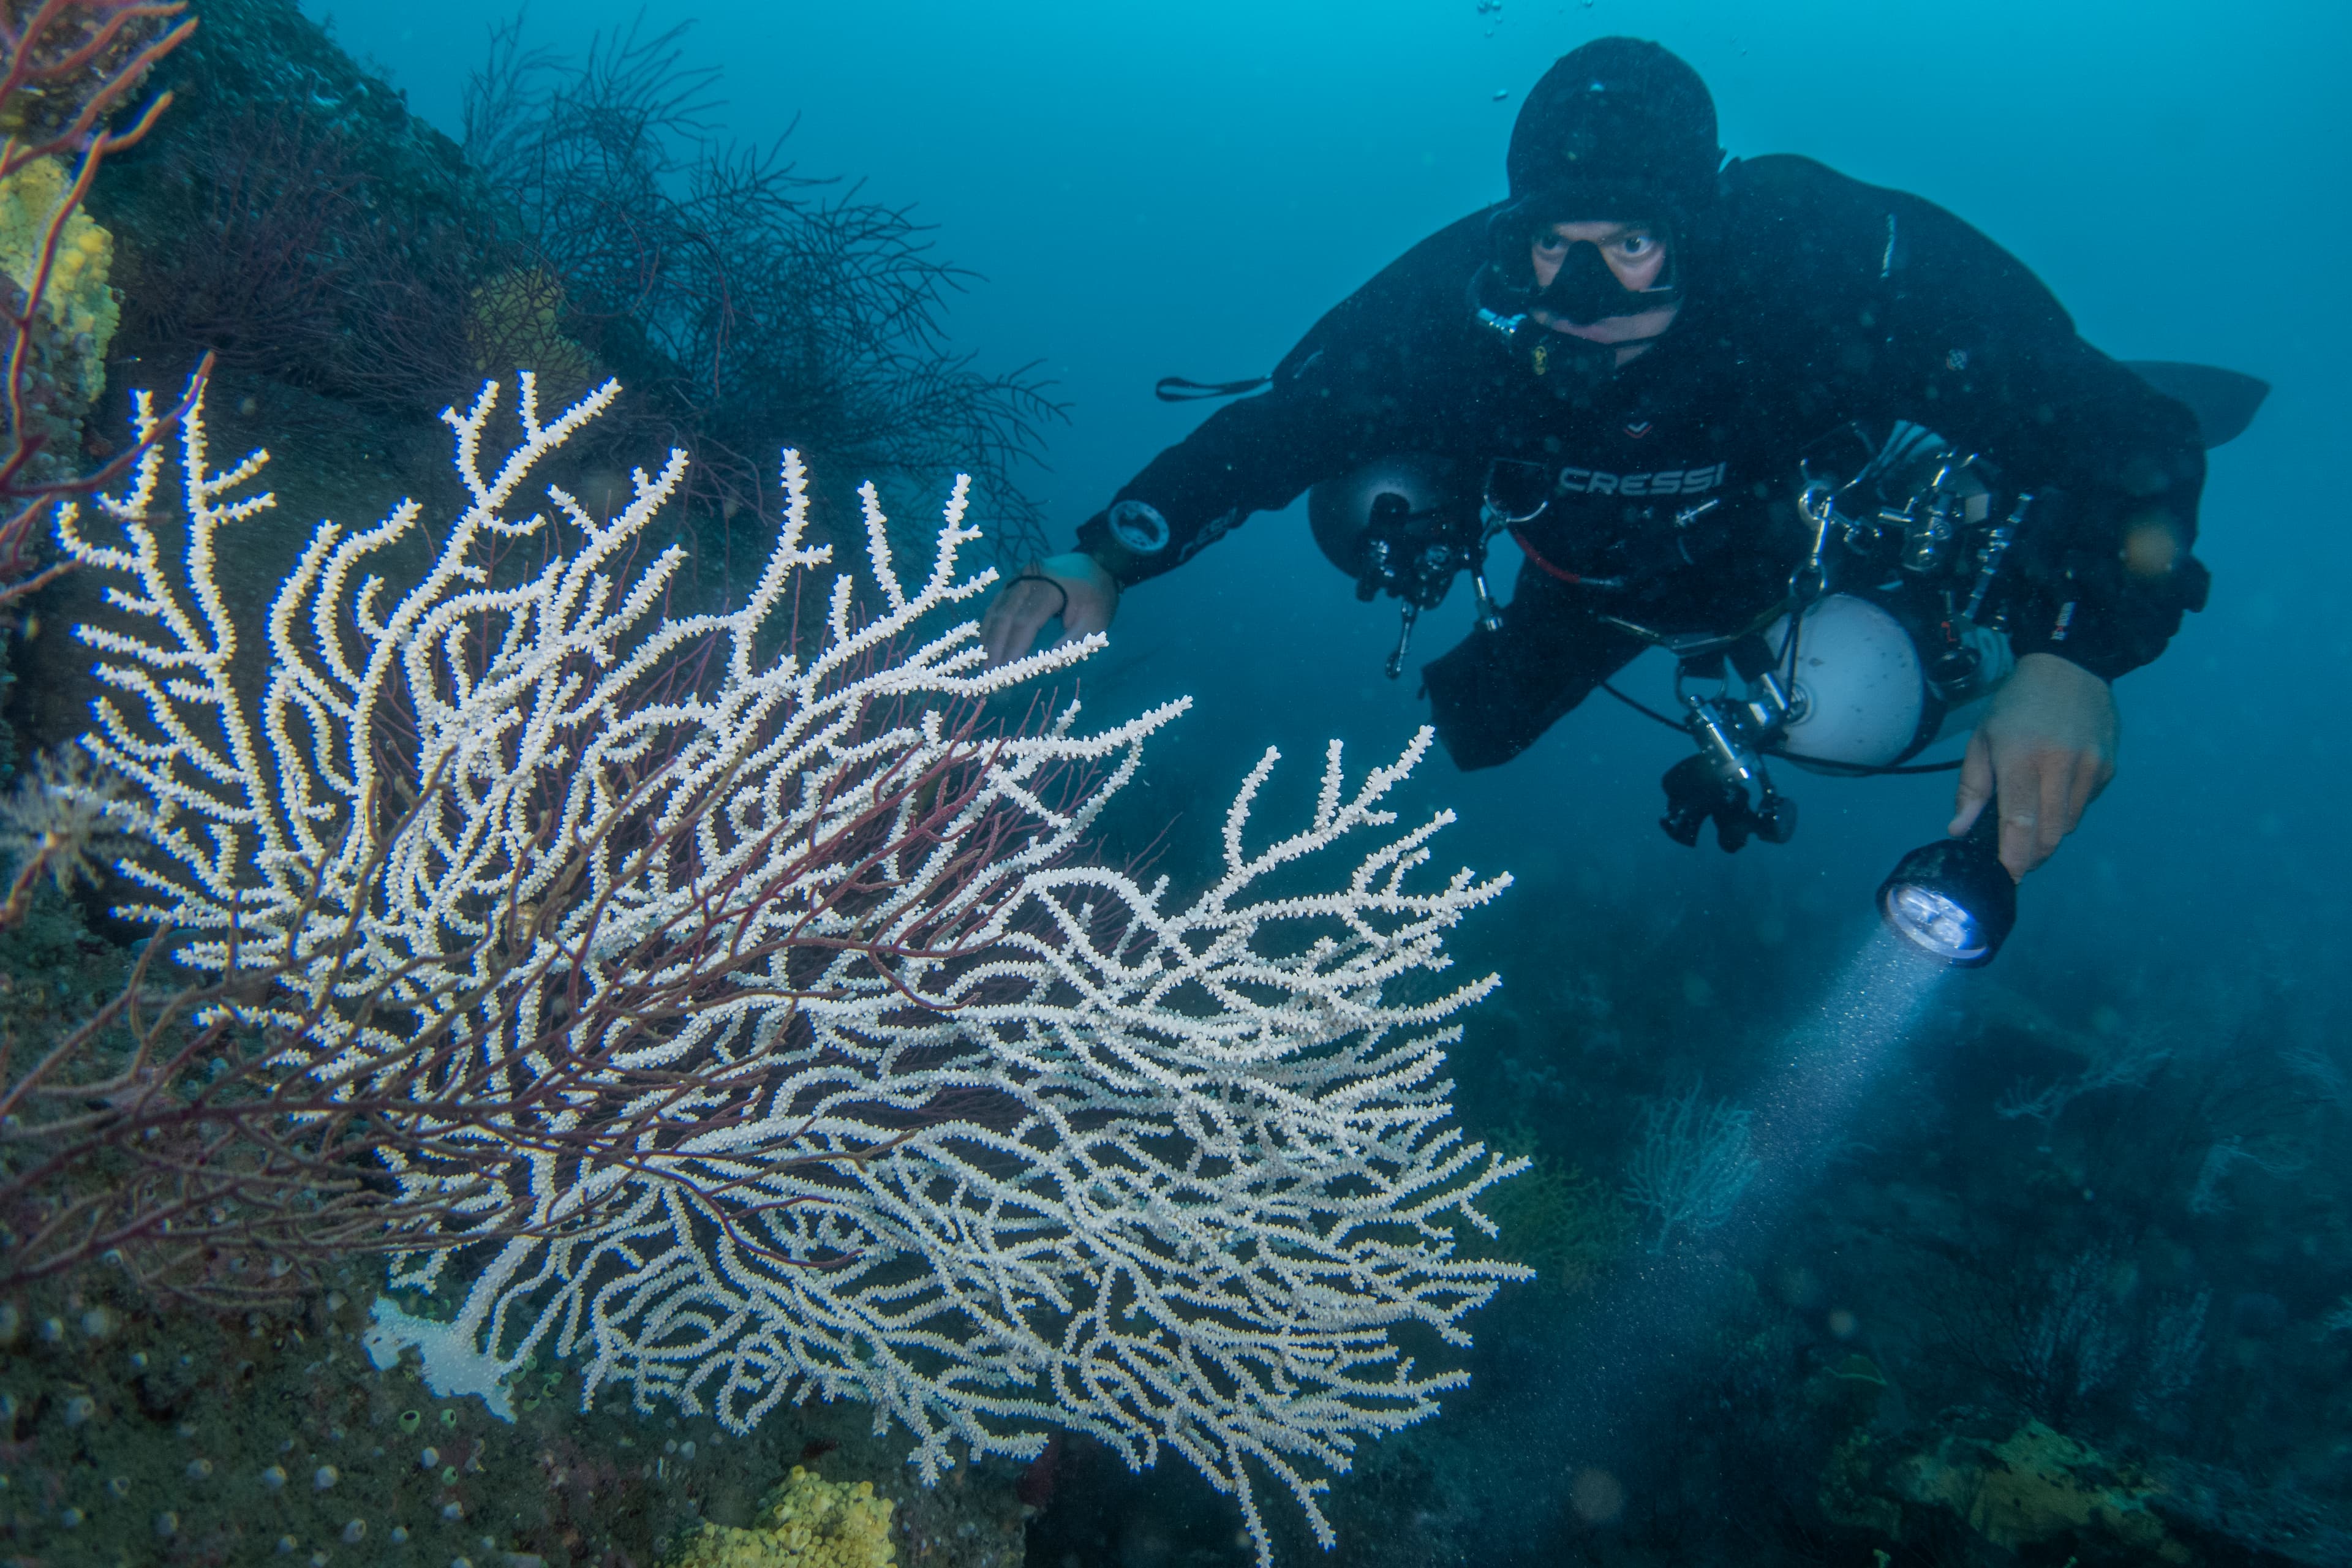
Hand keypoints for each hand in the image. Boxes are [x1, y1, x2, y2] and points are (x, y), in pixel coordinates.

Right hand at [980, 552, 1118, 666]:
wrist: (1096, 563)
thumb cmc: (1097, 596)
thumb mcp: (1095, 622)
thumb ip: (1072, 643)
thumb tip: (1048, 667)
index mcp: (1050, 587)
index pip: (1025, 621)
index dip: (1013, 647)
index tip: (1006, 671)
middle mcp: (1029, 578)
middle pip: (1005, 616)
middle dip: (995, 647)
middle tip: (988, 674)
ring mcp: (1019, 577)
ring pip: (996, 610)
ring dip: (988, 638)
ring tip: (984, 664)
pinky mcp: (1014, 581)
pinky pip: (997, 604)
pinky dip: (989, 625)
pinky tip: (986, 644)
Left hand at [1949, 652, 2119, 879]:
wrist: (2070, 668)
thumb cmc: (2016, 706)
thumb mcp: (1982, 739)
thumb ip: (1971, 788)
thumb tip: (1959, 830)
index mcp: (2020, 758)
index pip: (2020, 823)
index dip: (2014, 858)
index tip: (2007, 877)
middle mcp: (2060, 765)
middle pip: (2049, 834)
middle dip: (2031, 856)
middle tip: (2015, 859)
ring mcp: (2089, 767)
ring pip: (2069, 825)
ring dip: (2049, 834)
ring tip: (2031, 818)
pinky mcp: (2107, 768)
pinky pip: (2085, 806)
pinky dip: (2067, 810)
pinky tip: (2055, 789)